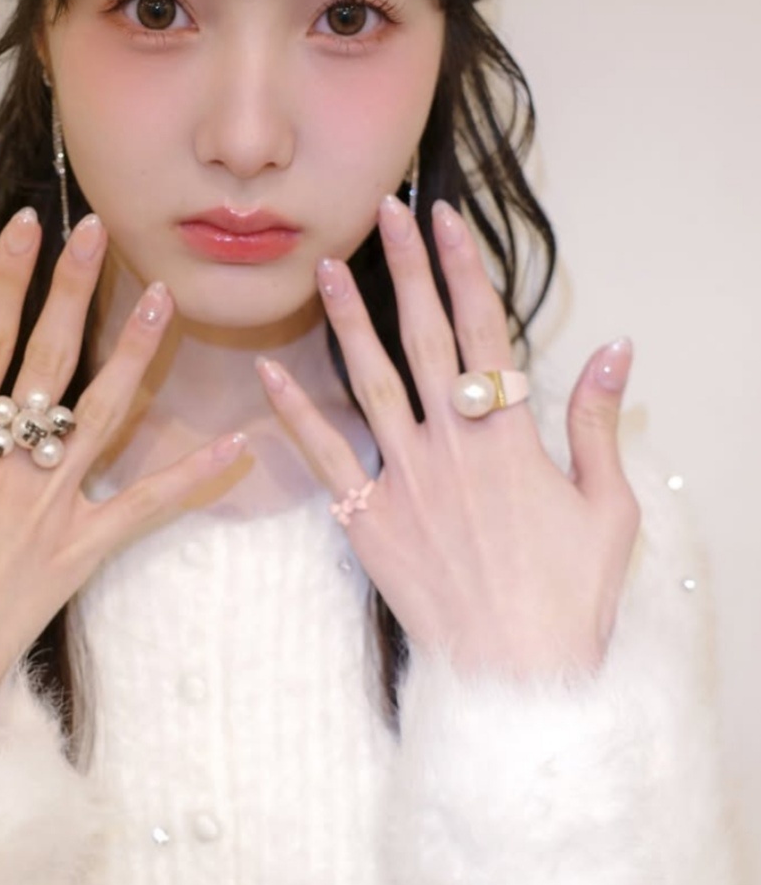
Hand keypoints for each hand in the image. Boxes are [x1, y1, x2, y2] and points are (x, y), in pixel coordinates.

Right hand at [0, 208, 247, 735]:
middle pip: (50, 359)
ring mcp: (53, 505)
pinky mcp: (82, 548)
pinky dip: (192, 477)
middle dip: (75, 290)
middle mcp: (10, 465)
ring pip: (105, 414)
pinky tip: (235, 446)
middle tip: (99, 233)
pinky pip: (147, 506)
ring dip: (137, 354)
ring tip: (166, 299)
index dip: (8, 279)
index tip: (29, 228)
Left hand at [256, 197, 640, 680]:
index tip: (444, 220)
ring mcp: (403, 480)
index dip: (462, 269)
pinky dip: (294, 412)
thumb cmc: (570, 595)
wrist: (518, 671)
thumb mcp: (608, 506)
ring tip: (324, 267)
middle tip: (383, 213)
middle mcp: (450, 445)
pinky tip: (268, 368)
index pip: (483, 330)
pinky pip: (326, 457)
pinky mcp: (369, 521)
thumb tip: (617, 349)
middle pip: (423, 338)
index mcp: (509, 436)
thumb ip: (600, 422)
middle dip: (404, 269)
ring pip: (369, 382)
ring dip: (346, 320)